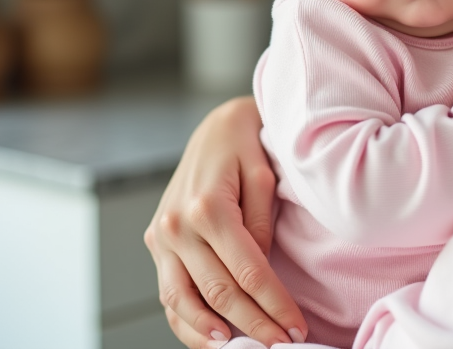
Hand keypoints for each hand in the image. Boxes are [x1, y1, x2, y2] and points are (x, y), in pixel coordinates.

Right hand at [143, 96, 307, 347]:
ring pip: (183, 302)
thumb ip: (262, 226)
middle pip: (218, 294)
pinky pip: (169, 293)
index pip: (248, 272)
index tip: (297, 328)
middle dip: (253, 326)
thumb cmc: (247, 145)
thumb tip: (262, 274)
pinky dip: (187, 321)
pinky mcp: (156, 242)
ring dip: (214, 333)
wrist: (215, 125)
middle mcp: (177, 225)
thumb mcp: (265, 176)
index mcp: (207, 207)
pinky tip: (212, 337)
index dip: (274, 305)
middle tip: (282, 344)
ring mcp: (161, 236)